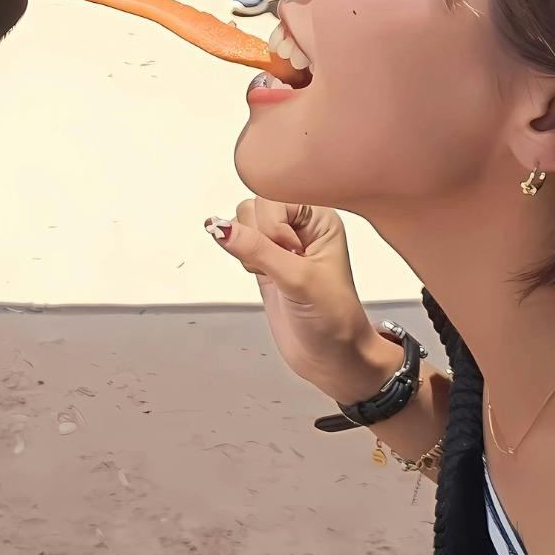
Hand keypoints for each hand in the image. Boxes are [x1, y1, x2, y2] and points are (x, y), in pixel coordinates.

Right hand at [206, 199, 389, 402]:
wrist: (332, 359)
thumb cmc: (334, 320)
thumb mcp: (298, 280)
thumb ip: (257, 250)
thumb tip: (220, 228)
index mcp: (320, 218)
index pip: (276, 195)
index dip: (273, 224)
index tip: (291, 252)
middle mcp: (300, 226)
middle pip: (254, 205)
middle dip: (258, 236)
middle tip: (281, 265)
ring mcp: (280, 244)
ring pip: (241, 222)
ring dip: (247, 247)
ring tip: (271, 272)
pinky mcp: (263, 262)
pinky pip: (238, 242)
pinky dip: (241, 257)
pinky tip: (261, 275)